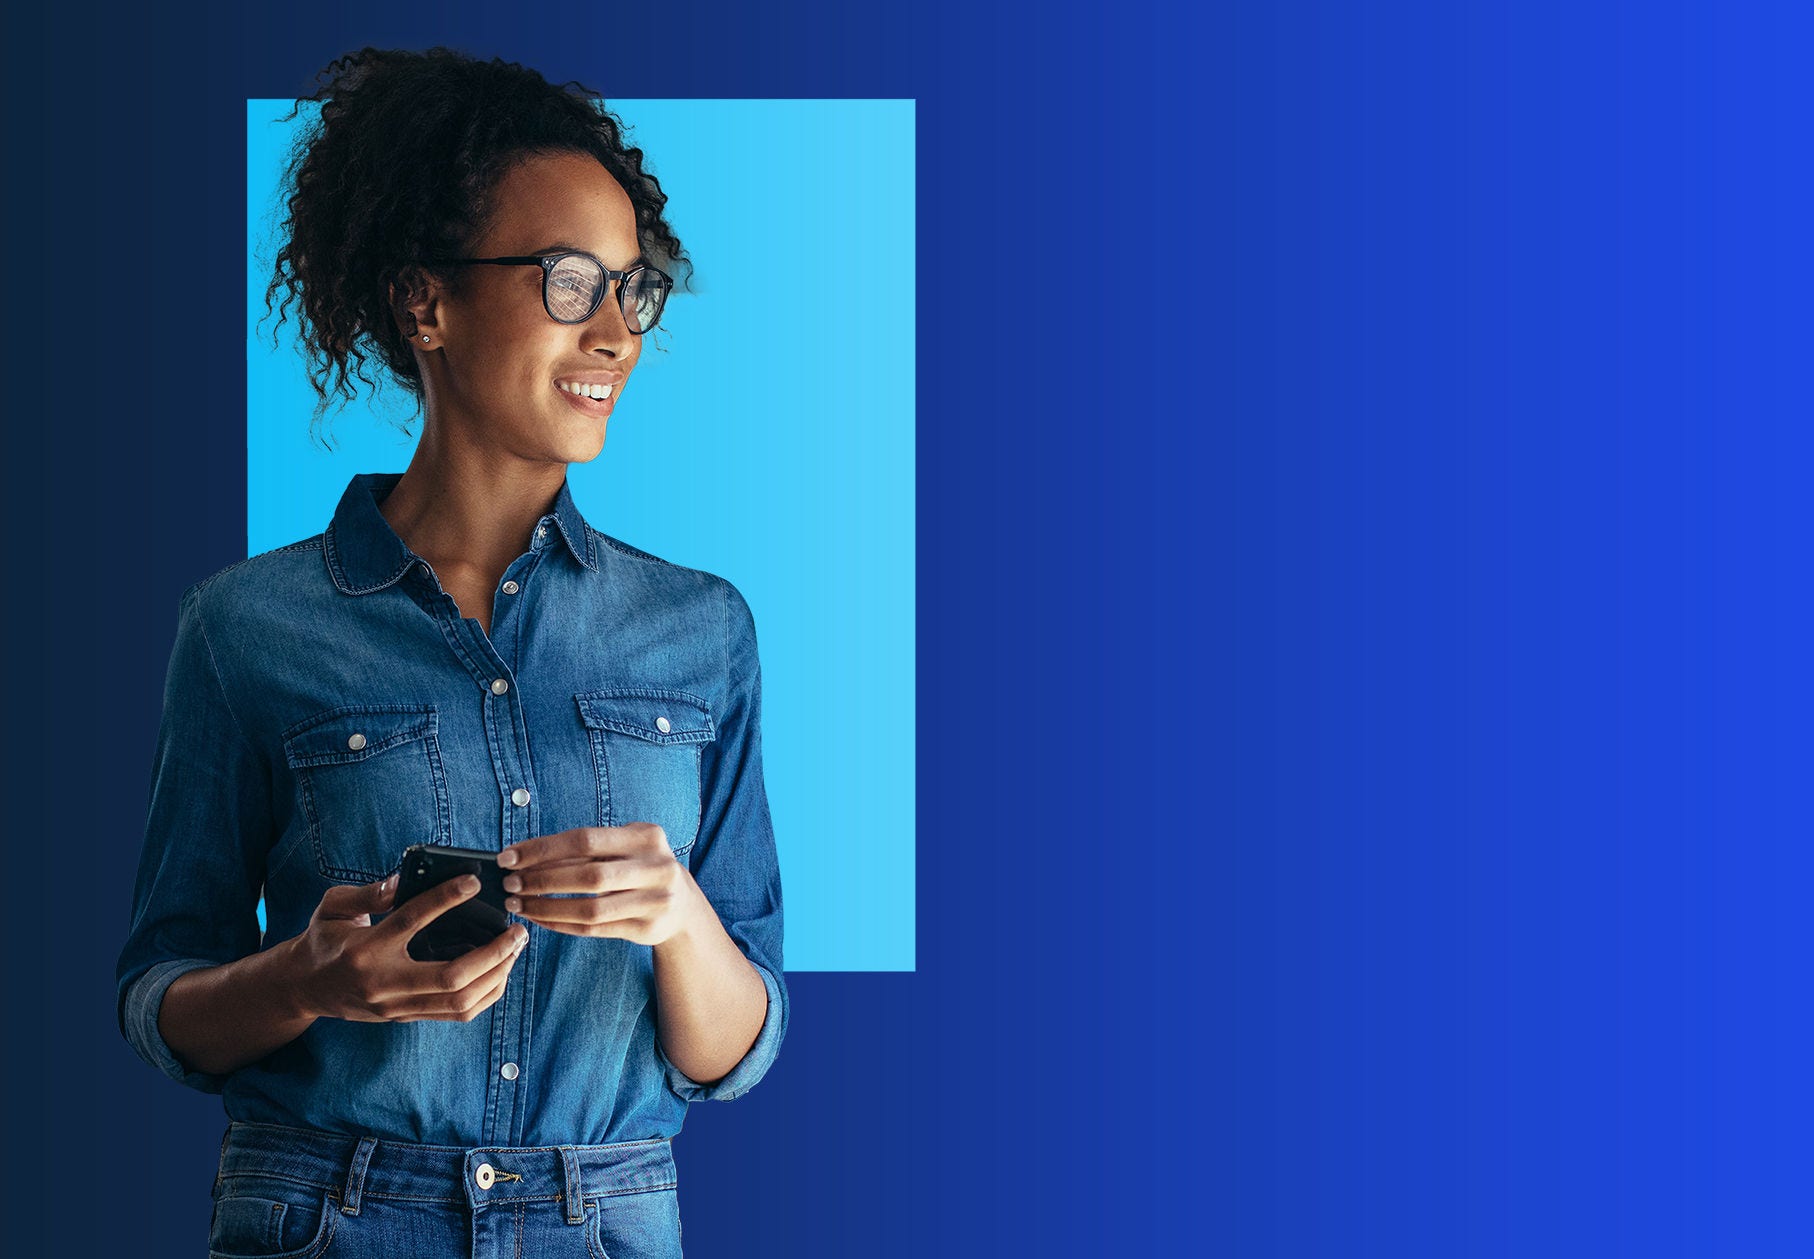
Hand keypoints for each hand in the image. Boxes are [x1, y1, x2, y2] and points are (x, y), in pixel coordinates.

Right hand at [285, 873, 528, 1023]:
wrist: (305, 988)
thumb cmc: (324, 939)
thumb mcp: (334, 907)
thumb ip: (369, 893)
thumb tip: (402, 879)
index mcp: (364, 948)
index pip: (411, 921)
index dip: (445, 899)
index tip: (474, 882)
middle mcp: (383, 982)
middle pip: (450, 977)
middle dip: (492, 954)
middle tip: (516, 930)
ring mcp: (396, 1006)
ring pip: (459, 1001)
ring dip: (496, 975)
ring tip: (514, 948)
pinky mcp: (405, 1017)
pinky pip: (456, 1013)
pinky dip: (486, 993)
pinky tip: (500, 971)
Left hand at [498, 824, 703, 944]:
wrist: (683, 905)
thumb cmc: (640, 867)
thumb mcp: (627, 846)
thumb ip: (589, 848)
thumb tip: (527, 854)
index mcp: (647, 837)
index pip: (586, 840)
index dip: (543, 849)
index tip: (509, 857)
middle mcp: (656, 868)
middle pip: (588, 875)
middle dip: (542, 879)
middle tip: (510, 884)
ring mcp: (655, 902)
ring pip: (590, 909)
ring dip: (547, 907)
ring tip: (518, 905)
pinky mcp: (647, 930)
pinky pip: (594, 930)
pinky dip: (561, 924)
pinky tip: (539, 919)